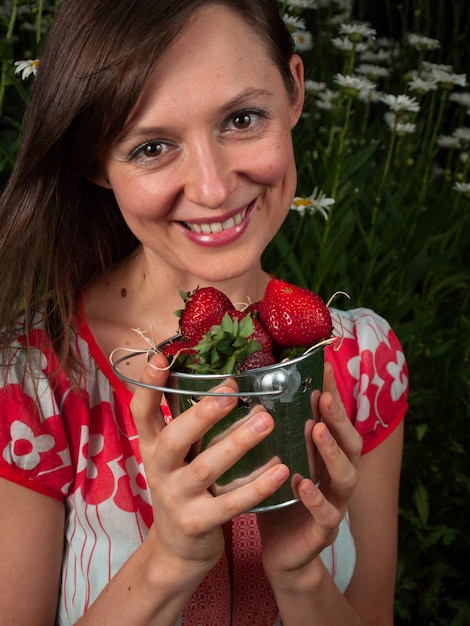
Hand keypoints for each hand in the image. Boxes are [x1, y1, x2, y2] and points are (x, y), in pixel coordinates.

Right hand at [130, 353, 289, 573]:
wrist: (178, 549)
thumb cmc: (184, 488)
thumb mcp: (175, 456)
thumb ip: (187, 423)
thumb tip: (212, 378)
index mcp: (153, 447)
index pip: (141, 412)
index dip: (148, 385)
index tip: (161, 357)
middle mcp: (160, 470)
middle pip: (174, 438)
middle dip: (202, 413)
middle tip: (231, 391)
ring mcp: (177, 498)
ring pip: (207, 467)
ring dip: (237, 442)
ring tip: (265, 420)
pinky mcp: (197, 523)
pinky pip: (230, 503)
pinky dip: (256, 486)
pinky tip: (280, 470)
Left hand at [257, 361, 361, 584]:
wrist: (281, 552)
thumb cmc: (278, 499)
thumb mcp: (277, 462)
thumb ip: (276, 435)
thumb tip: (255, 396)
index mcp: (326, 458)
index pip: (335, 422)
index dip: (332, 396)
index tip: (323, 370)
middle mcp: (337, 477)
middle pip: (350, 444)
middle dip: (338, 418)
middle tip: (323, 396)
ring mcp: (335, 504)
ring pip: (346, 477)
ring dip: (332, 452)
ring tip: (317, 430)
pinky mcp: (323, 531)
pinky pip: (327, 515)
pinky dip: (316, 498)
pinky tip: (302, 484)